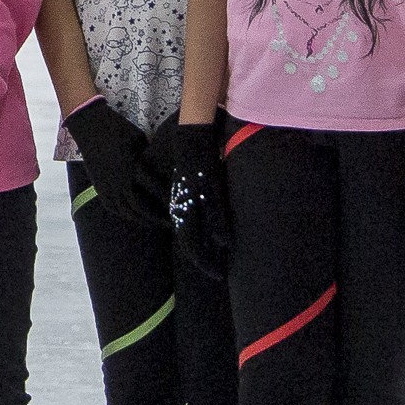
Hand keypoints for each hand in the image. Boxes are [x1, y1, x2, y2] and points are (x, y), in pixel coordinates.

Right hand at [64, 98, 162, 228]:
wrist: (90, 125)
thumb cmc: (119, 128)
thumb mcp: (141, 141)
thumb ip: (149, 159)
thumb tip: (161, 171)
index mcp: (134, 169)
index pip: (156, 191)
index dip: (168, 200)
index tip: (179, 205)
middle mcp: (120, 181)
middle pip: (140, 208)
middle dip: (156, 217)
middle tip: (169, 222)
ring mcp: (107, 185)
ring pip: (125, 210)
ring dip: (140, 219)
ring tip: (153, 223)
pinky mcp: (98, 185)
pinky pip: (111, 205)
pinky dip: (122, 213)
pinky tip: (131, 215)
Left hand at [164, 118, 233, 284]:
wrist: (191, 127)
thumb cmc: (188, 148)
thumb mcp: (183, 176)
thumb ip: (186, 193)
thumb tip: (194, 207)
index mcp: (178, 201)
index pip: (184, 235)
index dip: (194, 253)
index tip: (206, 267)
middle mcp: (183, 201)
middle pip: (189, 240)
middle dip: (202, 261)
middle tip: (215, 276)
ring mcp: (194, 193)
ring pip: (199, 230)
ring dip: (209, 253)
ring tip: (219, 270)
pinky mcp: (205, 183)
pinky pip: (212, 211)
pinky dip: (219, 229)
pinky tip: (226, 244)